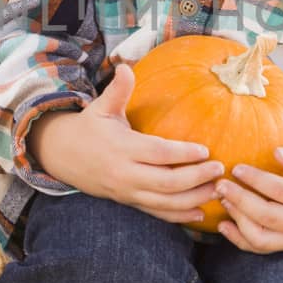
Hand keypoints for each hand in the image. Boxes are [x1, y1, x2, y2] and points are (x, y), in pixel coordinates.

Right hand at [27, 63, 224, 223]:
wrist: (62, 156)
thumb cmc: (89, 127)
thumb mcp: (101, 107)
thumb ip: (117, 90)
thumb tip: (126, 66)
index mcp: (122, 148)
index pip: (157, 153)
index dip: (182, 153)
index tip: (206, 150)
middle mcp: (125, 174)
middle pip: (166, 182)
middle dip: (195, 178)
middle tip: (219, 169)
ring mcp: (127, 192)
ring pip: (164, 202)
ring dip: (193, 199)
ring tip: (216, 191)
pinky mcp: (129, 202)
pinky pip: (156, 213)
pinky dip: (178, 216)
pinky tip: (200, 213)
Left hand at [214, 147, 282, 253]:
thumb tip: (276, 153)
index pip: (282, 191)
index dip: (257, 180)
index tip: (236, 168)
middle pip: (267, 216)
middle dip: (240, 200)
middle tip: (220, 184)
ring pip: (261, 238)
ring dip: (237, 220)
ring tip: (223, 199)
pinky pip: (260, 249)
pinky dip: (239, 240)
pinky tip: (224, 224)